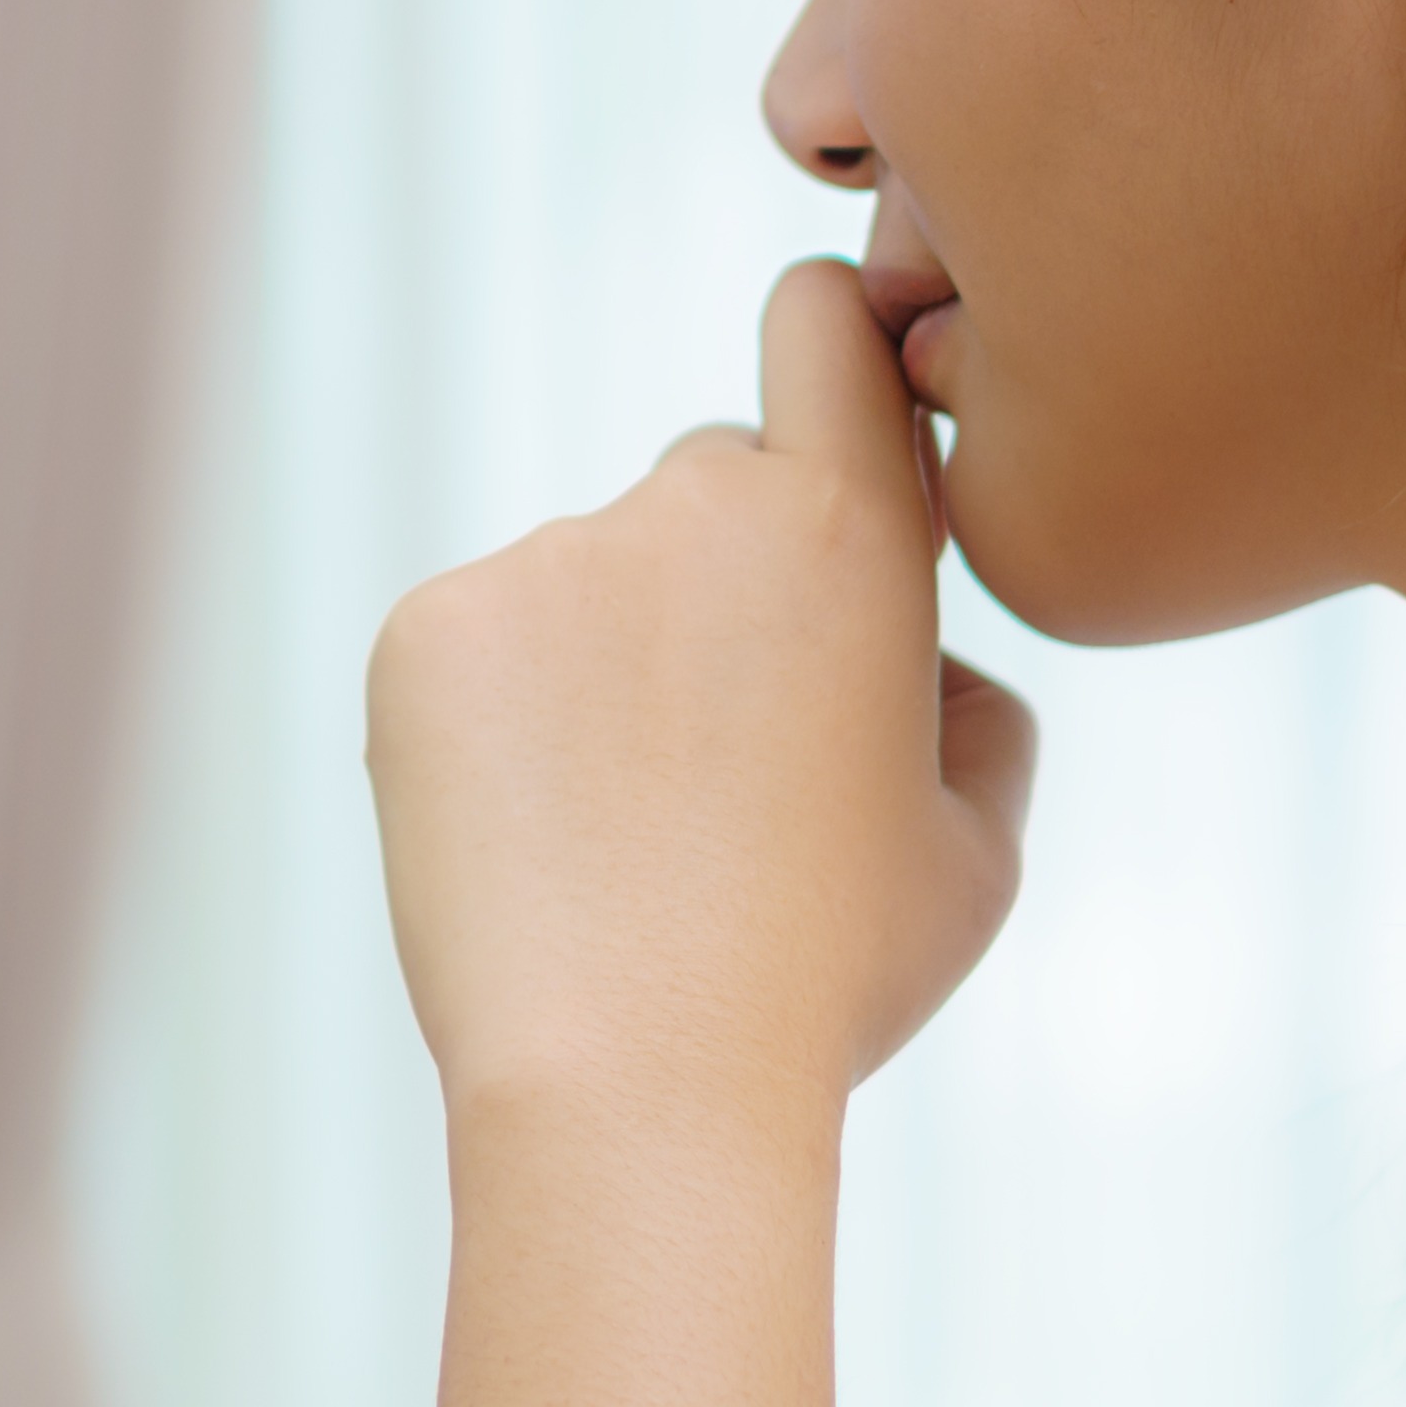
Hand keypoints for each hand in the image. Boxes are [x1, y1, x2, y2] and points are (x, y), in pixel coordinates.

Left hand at [364, 260, 1040, 1148]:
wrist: (633, 1087)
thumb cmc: (827, 981)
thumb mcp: (978, 854)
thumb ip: (976, 712)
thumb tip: (927, 662)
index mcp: (850, 530)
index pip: (827, 319)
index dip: (831, 343)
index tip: (829, 404)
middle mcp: (692, 506)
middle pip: (712, 483)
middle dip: (728, 582)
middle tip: (729, 762)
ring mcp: (545, 560)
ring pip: (588, 579)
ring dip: (608, 668)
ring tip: (626, 842)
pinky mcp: (427, 629)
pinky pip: (479, 645)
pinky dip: (503, 723)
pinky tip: (535, 844)